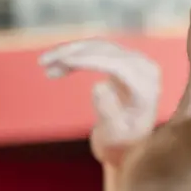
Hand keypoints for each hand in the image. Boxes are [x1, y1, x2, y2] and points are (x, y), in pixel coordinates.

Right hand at [39, 39, 161, 168]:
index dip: (90, 60)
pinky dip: (75, 56)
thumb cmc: (121, 143)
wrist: (128, 143)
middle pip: (106, 51)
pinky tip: (57, 66)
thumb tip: (99, 86)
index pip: (118, 65)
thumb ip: (109, 113)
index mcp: (146, 88)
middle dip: (74, 53)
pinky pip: (96, 51)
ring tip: (45, 63)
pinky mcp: (122, 60)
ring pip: (98, 47)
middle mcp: (144, 69)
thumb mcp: (114, 136)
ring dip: (70, 52)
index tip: (65, 61)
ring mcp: (134, 62)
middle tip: (44, 62)